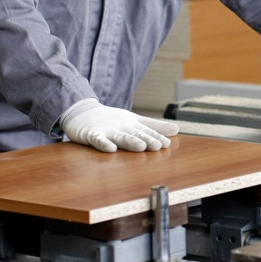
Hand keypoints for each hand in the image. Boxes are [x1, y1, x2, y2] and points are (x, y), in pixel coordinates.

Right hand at [60, 99, 178, 152]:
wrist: (83, 112)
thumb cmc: (112, 120)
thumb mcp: (134, 121)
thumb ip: (155, 126)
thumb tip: (177, 129)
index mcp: (132, 124)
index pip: (146, 131)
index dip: (156, 137)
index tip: (167, 144)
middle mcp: (122, 127)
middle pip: (135, 134)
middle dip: (147, 139)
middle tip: (158, 146)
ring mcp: (107, 130)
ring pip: (120, 137)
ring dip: (130, 141)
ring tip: (140, 146)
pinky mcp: (91, 134)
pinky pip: (97, 140)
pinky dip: (103, 143)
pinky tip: (110, 149)